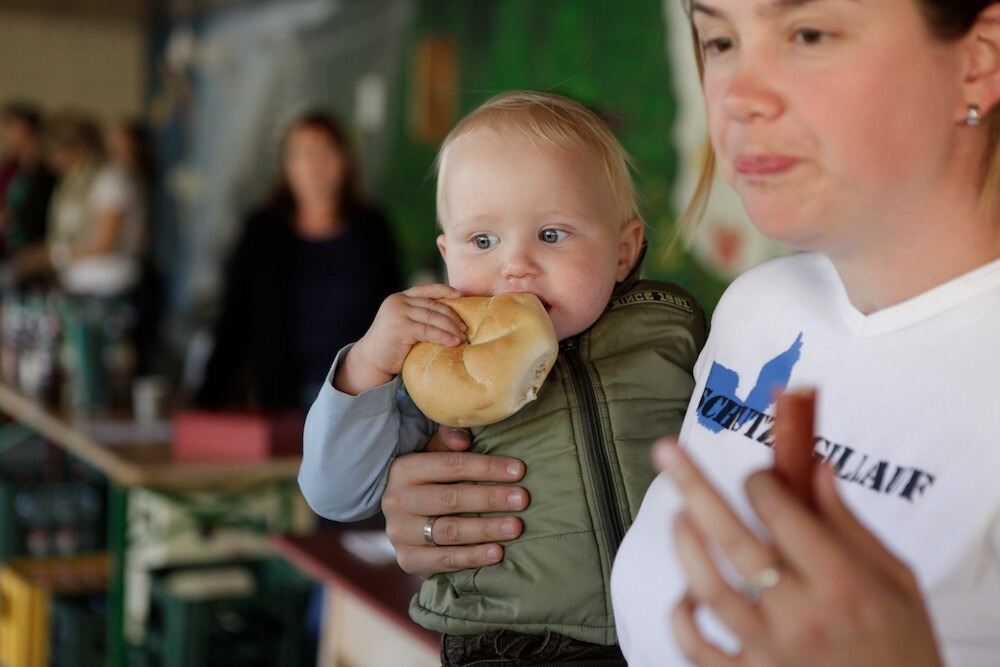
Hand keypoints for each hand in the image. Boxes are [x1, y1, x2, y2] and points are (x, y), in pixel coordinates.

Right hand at [336, 284, 465, 393]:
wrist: (370, 361)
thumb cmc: (392, 346)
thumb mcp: (405, 324)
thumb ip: (419, 316)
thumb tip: (451, 318)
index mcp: (400, 298)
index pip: (428, 289)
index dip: (447, 291)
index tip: (462, 296)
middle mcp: (398, 301)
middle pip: (434, 305)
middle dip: (453, 316)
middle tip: (465, 328)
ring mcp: (398, 313)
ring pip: (433, 317)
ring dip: (451, 327)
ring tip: (463, 337)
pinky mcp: (401, 327)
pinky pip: (429, 331)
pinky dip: (444, 336)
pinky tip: (454, 342)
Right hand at [382, 429, 529, 577]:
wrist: (403, 520)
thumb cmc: (428, 482)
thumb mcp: (433, 455)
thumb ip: (448, 441)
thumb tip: (464, 439)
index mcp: (403, 469)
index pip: (450, 465)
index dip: (486, 467)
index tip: (518, 470)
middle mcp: (397, 501)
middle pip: (451, 498)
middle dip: (490, 498)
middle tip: (522, 499)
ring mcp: (400, 533)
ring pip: (450, 531)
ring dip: (486, 529)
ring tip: (515, 527)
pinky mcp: (408, 560)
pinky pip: (445, 560)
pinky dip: (473, 557)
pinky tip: (498, 553)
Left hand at [655, 441, 942, 666]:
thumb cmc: (903, 645)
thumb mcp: (895, 580)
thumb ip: (848, 523)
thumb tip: (815, 467)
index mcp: (840, 582)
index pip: (781, 515)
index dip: (760, 482)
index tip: (758, 474)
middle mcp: (800, 615)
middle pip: (733, 540)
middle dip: (695, 487)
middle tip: (668, 452)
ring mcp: (770, 651)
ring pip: (709, 589)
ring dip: (685, 545)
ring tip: (678, 515)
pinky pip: (698, 648)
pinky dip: (681, 619)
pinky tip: (686, 594)